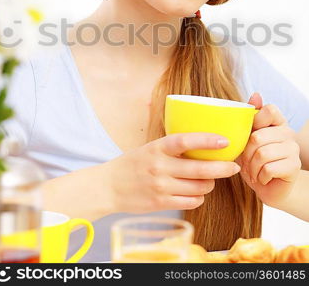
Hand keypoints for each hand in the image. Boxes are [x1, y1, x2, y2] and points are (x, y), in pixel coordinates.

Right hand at [105, 132, 240, 213]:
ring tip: (209, 179)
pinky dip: (199, 197)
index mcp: (157, 148)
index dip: (206, 140)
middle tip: (234, 166)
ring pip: (199, 187)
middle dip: (222, 168)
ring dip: (210, 184)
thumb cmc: (134, 163)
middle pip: (200, 169)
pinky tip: (196, 192)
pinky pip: (191, 202)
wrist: (110, 186)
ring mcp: (161, 187)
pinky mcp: (161, 203)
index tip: (224, 140)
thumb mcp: (151, 148)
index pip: (185, 141)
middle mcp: (160, 167)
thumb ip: (173, 147)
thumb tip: (205, 143)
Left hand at [237, 93, 300, 207]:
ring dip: (252, 167)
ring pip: (262, 154)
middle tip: (246, 162)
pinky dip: (260, 176)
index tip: (249, 136)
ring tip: (253, 171)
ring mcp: (293, 149)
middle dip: (245, 154)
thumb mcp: (245, 138)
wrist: (268, 187)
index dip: (255, 122)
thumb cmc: (254, 160)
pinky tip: (262, 178)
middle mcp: (287, 132)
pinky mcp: (294, 166)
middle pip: (258, 136)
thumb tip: (256, 94)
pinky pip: (269, 169)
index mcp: (276, 122)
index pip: (269, 110)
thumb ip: (249, 117)